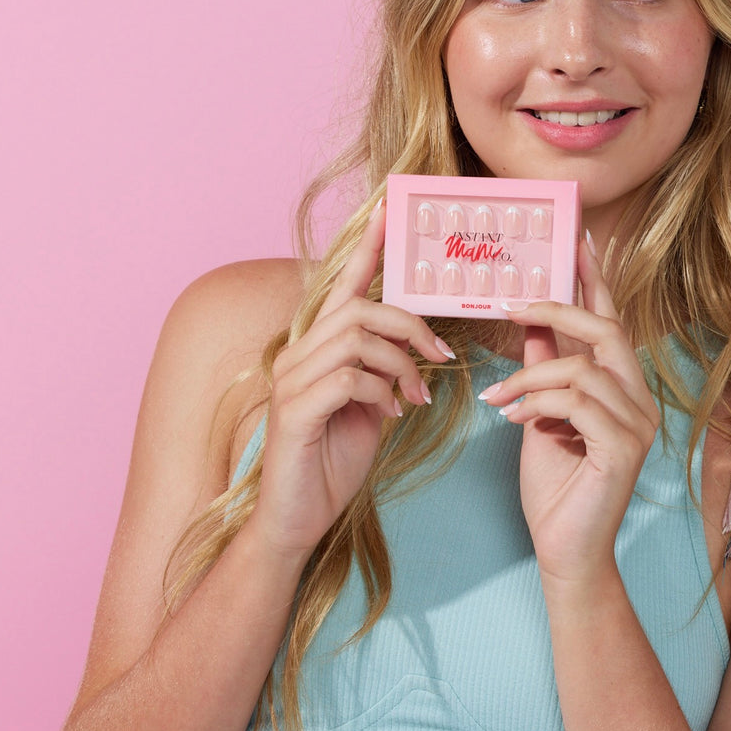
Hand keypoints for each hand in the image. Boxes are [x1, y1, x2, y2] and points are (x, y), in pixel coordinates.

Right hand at [250, 200, 454, 560]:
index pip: (341, 286)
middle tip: (439, 355)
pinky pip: (349, 379)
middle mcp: (297, 355)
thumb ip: (381, 372)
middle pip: (359, 310)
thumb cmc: (332, 460)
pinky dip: (381, 392)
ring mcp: (291, 381)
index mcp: (316, 349)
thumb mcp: (367, 407)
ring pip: (356, 339)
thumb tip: (413, 352)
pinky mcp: (294, 411)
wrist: (296, 520)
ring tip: (417, 397)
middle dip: (408, 326)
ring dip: (400, 365)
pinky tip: (391, 415)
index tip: (389, 210)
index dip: (366, 248)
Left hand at [479, 235, 658, 584]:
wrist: (564, 549)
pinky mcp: (624, 449)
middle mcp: (638, 398)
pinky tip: (515, 420)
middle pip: (606, 329)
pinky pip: (577, 402)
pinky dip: (538, 403)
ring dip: (531, 376)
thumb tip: (530, 324)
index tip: (579, 235)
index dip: (595, 277)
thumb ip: (542, 369)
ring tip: (499, 398)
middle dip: (558, 309)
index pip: (610, 320)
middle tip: (512, 304)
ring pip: (582, 367)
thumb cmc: (554, 484)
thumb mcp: (539, 413)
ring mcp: (638, 424)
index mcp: (619, 386)